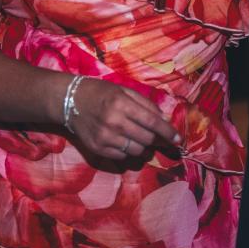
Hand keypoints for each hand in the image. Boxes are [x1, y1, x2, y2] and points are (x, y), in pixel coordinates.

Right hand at [64, 77, 180, 160]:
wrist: (70, 101)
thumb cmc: (101, 92)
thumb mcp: (124, 90)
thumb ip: (145, 104)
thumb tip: (165, 119)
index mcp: (121, 104)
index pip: (152, 122)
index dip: (167, 132)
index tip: (178, 139)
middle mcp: (114, 122)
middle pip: (146, 139)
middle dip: (157, 140)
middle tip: (158, 137)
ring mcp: (105, 138)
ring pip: (136, 151)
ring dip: (144, 147)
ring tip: (140, 138)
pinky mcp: (98, 149)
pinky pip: (123, 157)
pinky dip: (128, 151)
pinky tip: (125, 141)